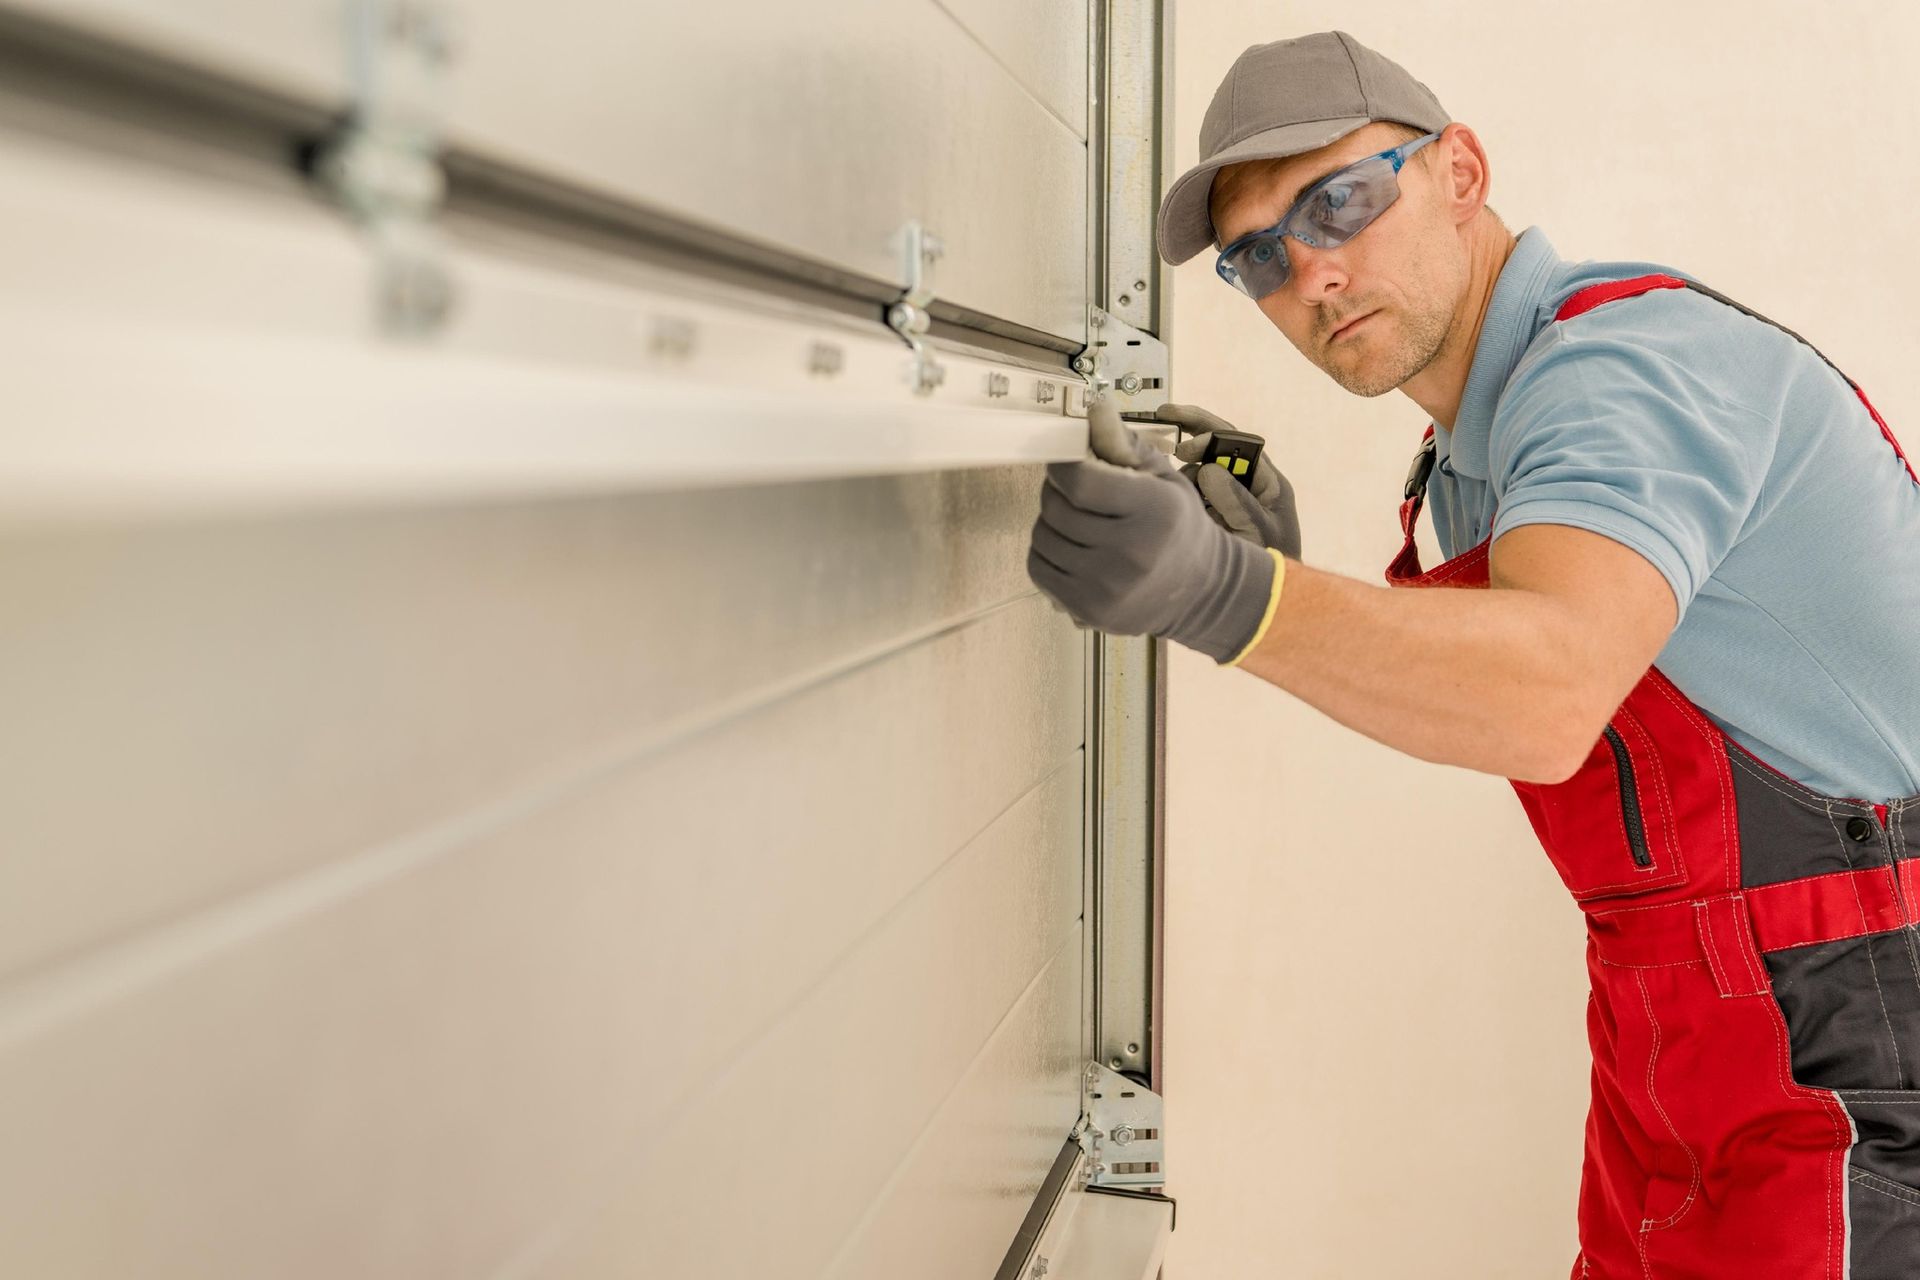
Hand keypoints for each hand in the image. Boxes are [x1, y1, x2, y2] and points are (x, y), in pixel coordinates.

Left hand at [1026, 397, 1278, 663]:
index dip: (1062, 465)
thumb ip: (1122, 443)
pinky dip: (1046, 552)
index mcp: (1153, 510)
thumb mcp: (1161, 476)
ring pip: (1042, 537)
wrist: (1199, 589)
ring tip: (1077, 521)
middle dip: (1056, 491)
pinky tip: (1071, 548)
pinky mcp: (1087, 610)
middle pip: (1055, 508)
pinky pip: (1038, 568)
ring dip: (1050, 522)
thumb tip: (1093, 407)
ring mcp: (1107, 586)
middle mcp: (1131, 552)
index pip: (1079, 480)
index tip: (1067, 462)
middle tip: (1075, 491)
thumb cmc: (1176, 525)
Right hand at [1149, 404, 1301, 559]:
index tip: (1184, 446)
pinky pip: (1192, 495)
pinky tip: (1170, 501)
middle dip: (1191, 431)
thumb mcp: (1259, 531)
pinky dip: (1179, 493)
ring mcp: (1227, 501)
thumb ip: (1236, 500)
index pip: (1238, 441)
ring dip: (1183, 473)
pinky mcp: (1211, 517)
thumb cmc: (1274, 567)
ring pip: (1199, 472)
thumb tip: (1208, 470)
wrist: (1268, 603)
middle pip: (1218, 445)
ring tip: (1171, 488)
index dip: (1209, 434)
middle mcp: (1247, 485)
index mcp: (1267, 482)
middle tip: (1162, 416)